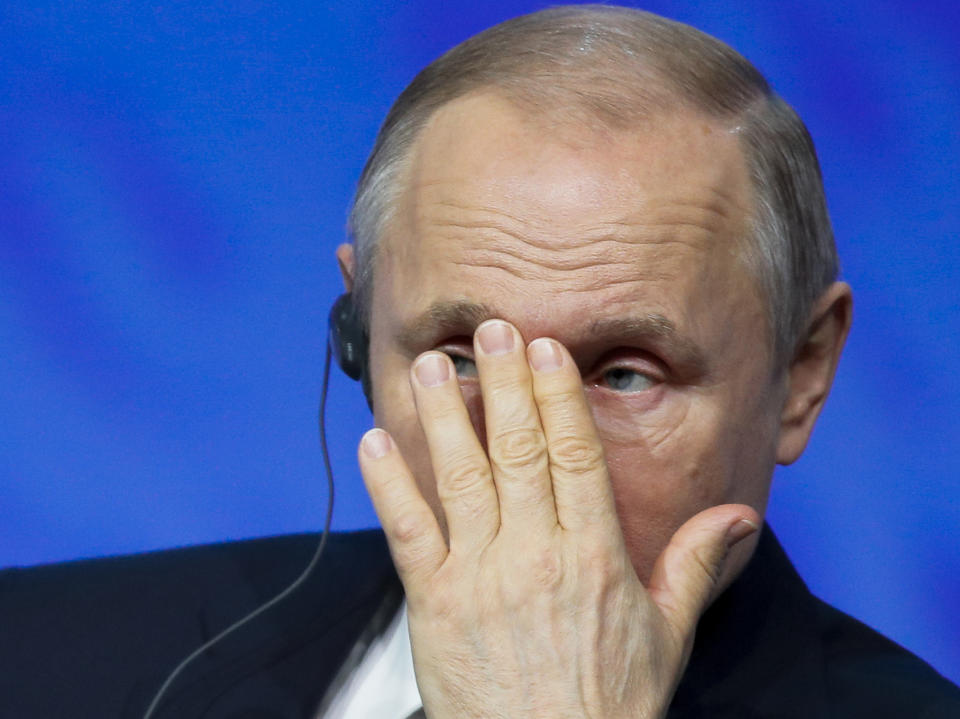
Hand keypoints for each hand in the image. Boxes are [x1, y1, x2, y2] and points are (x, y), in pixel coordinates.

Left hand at [358, 319, 758, 718]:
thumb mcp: (667, 636)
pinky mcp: (435, 604)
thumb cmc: (606, 707)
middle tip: (491, 329)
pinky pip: (408, 532)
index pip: (575, 455)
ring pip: (462, 476)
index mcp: (594, 556)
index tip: (544, 351)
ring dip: (444, 414)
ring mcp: (481, 577)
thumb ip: (694, 565)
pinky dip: (390, 483)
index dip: (557, 395)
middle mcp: (536, 555)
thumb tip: (737, 517)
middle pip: (519, 449)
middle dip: (503, 382)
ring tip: (429, 364)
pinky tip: (377, 440)